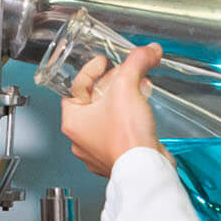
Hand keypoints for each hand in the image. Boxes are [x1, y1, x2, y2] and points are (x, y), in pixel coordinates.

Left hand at [57, 44, 165, 175]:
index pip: (76, 86)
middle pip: (93, 100)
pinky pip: (120, 131)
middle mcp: (82, 138)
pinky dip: (130, 117)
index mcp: (72, 122)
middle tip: (123, 74)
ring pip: (107, 116)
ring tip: (136, 88)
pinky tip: (141, 110)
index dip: (91, 69)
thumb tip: (148, 51)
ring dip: (122, 100)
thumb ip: (136, 63)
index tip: (103, 61)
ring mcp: (99, 150)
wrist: (145, 169)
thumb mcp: (128, 88)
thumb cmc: (126, 139)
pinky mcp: (118, 156)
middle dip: (111, 83)